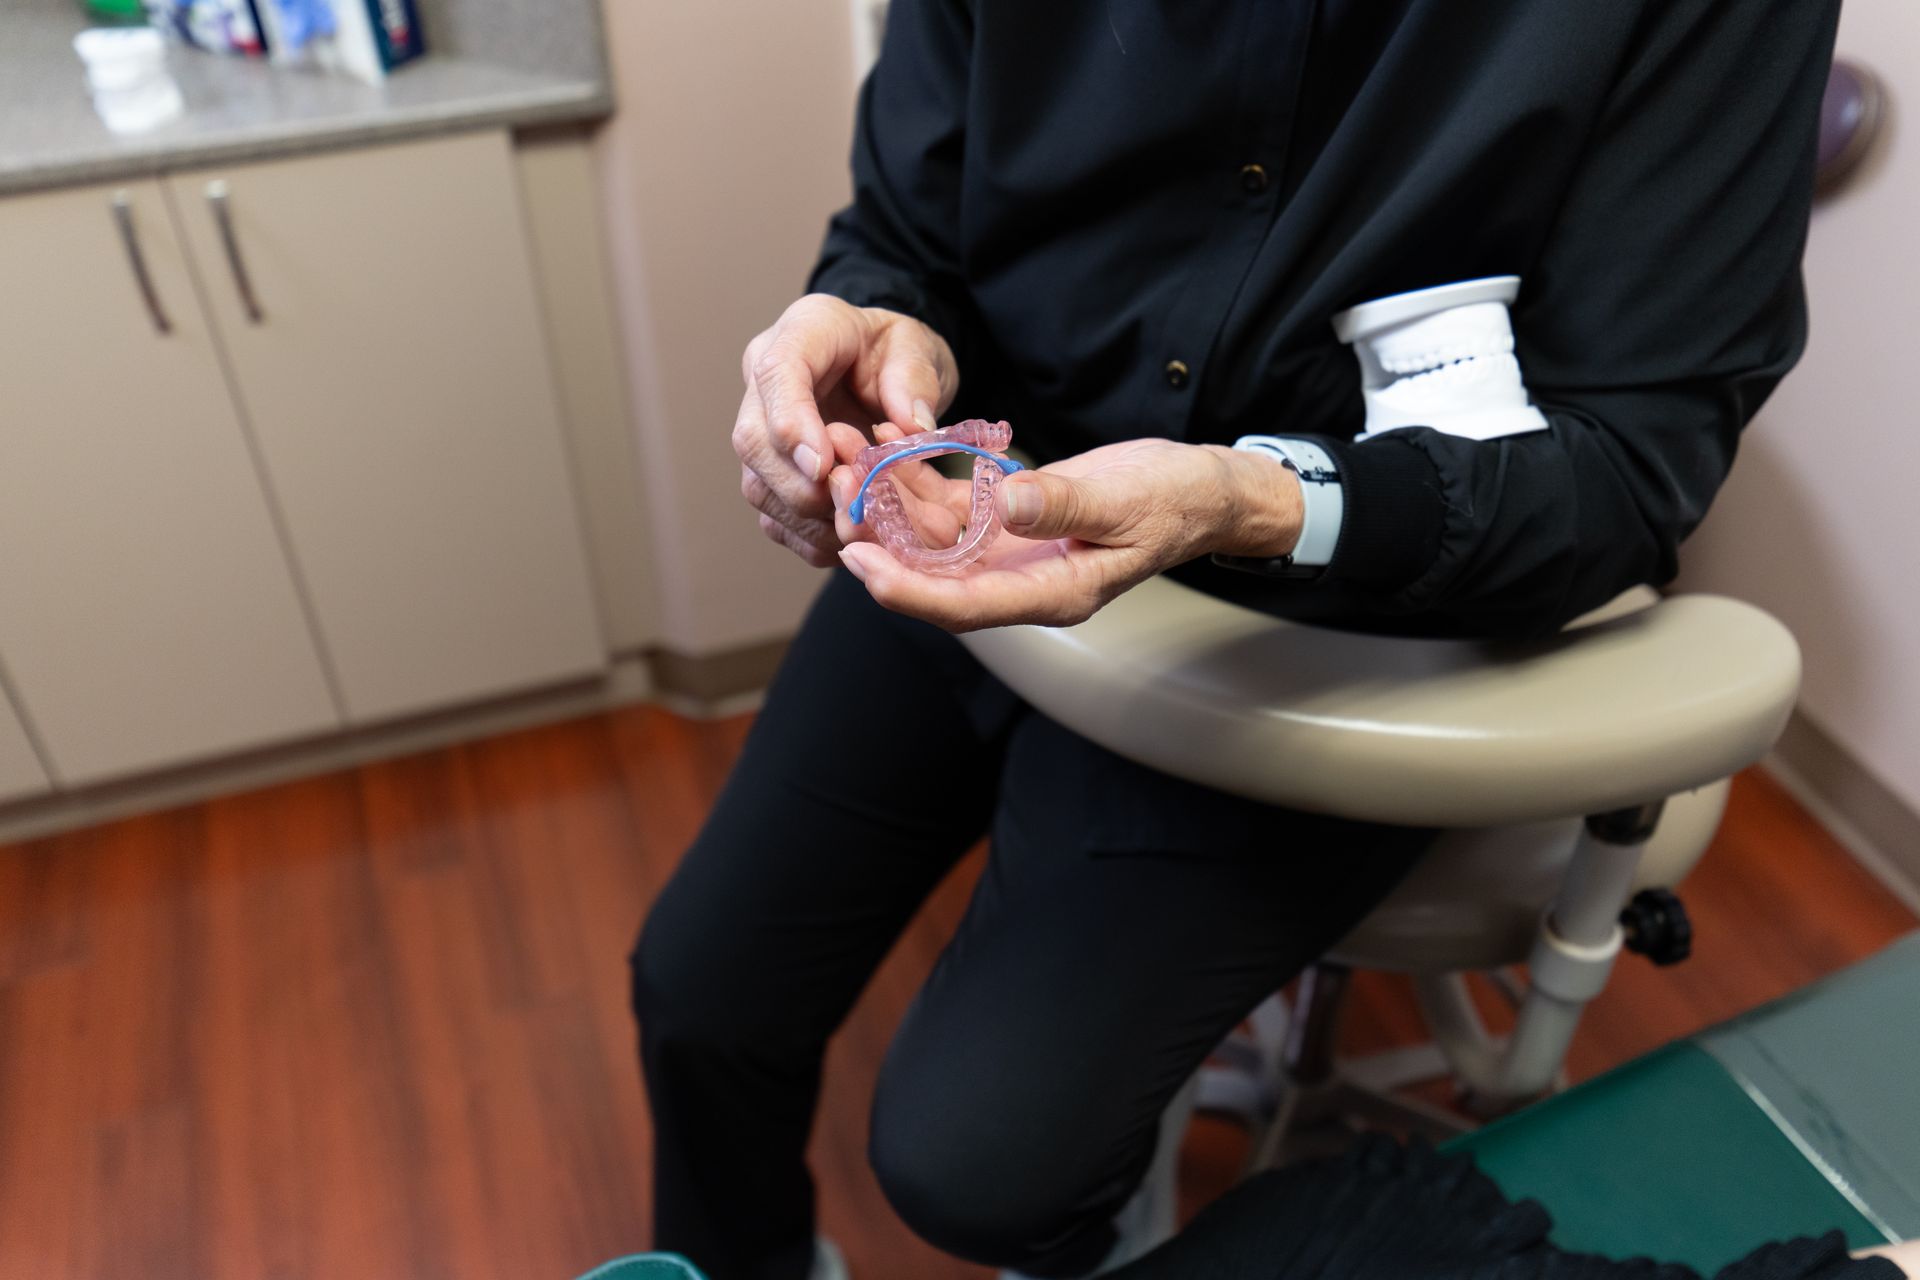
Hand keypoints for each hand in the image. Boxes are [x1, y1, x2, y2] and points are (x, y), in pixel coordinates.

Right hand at [733, 294, 957, 566]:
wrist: (886, 367)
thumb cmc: (895, 350)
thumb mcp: (918, 347)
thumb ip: (915, 381)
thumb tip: (912, 430)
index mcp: (802, 333)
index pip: (776, 374)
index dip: (793, 425)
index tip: (822, 466)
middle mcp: (765, 384)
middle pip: (753, 440)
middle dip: (801, 484)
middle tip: (853, 502)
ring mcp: (762, 430)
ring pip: (758, 486)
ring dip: (808, 518)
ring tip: (860, 525)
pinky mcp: (771, 473)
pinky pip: (775, 518)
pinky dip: (811, 537)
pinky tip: (849, 537)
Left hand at [832, 438, 1303, 630]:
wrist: (1199, 489)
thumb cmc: (1172, 500)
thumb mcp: (1125, 502)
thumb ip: (1064, 506)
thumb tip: (1007, 506)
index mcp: (1051, 594)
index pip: (963, 607)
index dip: (906, 589)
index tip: (858, 563)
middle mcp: (1019, 582)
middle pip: (932, 577)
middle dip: (878, 541)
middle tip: (833, 497)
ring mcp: (1011, 556)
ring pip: (931, 542)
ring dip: (887, 506)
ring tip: (846, 462)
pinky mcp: (1007, 524)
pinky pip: (949, 512)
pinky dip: (917, 483)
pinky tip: (888, 447)